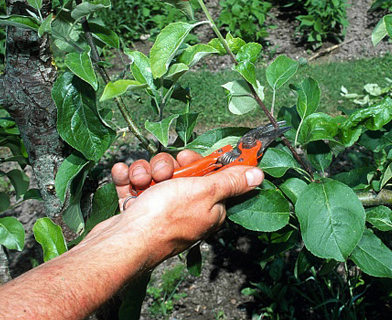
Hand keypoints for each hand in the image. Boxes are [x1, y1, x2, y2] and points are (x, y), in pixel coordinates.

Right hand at [110, 151, 263, 266]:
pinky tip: (124, 176)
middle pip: (181, 173)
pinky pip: (133, 184)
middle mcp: (186, 210)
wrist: (120, 244)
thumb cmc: (164, 220)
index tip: (189, 160)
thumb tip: (258, 175)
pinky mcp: (137, 212)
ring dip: (145, 172)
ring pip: (155, 175)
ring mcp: (159, 211)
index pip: (212, 176)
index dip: (199, 164)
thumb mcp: (205, 193)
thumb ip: (231, 182)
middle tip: (164, 174)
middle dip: (168, 166)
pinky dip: (127, 178)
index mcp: (209, 208)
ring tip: (141, 181)